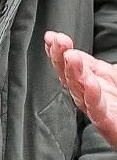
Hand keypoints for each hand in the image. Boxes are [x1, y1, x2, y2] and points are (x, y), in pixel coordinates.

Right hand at [45, 31, 116, 147]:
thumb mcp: (109, 75)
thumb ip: (93, 65)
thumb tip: (71, 53)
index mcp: (85, 83)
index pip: (66, 65)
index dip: (56, 52)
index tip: (51, 37)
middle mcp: (85, 95)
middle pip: (67, 75)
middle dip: (60, 57)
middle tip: (58, 42)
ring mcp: (94, 108)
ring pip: (77, 89)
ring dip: (72, 72)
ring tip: (70, 56)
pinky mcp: (105, 121)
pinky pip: (96, 108)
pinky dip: (91, 95)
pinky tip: (89, 82)